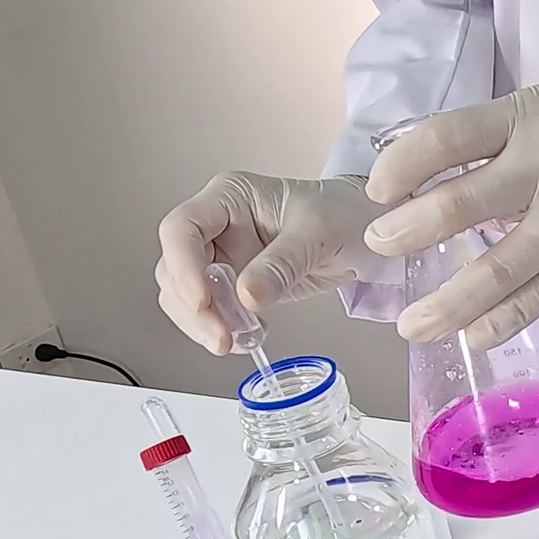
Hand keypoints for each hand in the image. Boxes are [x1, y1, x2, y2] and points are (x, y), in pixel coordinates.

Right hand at [156, 172, 387, 353]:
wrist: (363, 232)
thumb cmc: (343, 214)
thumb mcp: (318, 234)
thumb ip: (282, 264)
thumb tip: (246, 297)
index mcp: (229, 197)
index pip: (182, 228)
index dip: (183, 266)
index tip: (202, 301)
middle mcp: (216, 225)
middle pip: (175, 266)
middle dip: (192, 306)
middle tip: (221, 337)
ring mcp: (223, 256)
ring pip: (184, 294)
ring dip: (202, 324)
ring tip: (237, 341)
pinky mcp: (234, 284)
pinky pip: (211, 311)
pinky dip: (220, 329)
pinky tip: (248, 337)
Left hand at [363, 51, 538, 346]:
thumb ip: (498, 139)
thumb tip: (430, 180)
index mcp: (529, 114)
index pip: (446, 136)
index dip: (400, 166)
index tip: (376, 190)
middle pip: (463, 203)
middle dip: (409, 232)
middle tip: (378, 249)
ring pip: (501, 266)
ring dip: (449, 301)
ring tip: (412, 325)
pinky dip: (505, 318)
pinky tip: (474, 337)